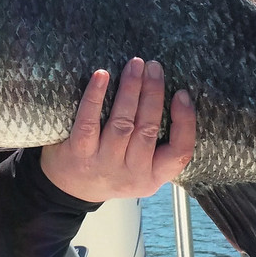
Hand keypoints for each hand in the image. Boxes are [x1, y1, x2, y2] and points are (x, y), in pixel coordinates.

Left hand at [40, 58, 195, 202]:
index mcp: (153, 177)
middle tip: (154, 67)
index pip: (179, 152)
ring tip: (135, 66)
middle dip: (153, 94)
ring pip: (122, 124)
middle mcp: (131, 173)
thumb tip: (173, 96)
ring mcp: (104, 164)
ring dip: (130, 90)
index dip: (185, 122)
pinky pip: (89, 122)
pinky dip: (96, 97)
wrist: (69, 190)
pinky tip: (102, 76)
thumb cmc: (110, 169)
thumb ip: (156, 144)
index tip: (182, 94)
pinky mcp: (79, 154)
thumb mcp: (140, 169)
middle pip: (148, 130)